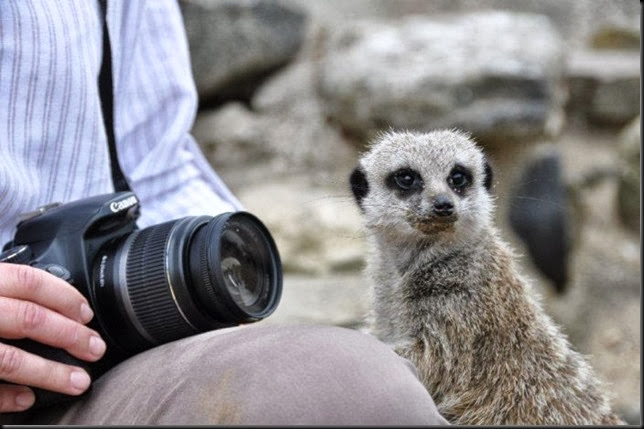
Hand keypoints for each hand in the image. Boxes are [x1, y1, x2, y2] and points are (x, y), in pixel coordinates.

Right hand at [0, 263, 105, 412]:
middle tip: (96, 349)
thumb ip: (11, 291)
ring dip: (50, 373)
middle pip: (28, 319)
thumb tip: (57, 306)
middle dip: (70, 336)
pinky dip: (7, 396)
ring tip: (79, 383)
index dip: (65, 297)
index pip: (30, 281)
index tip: (87, 314)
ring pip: (10, 359)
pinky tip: (29, 400)